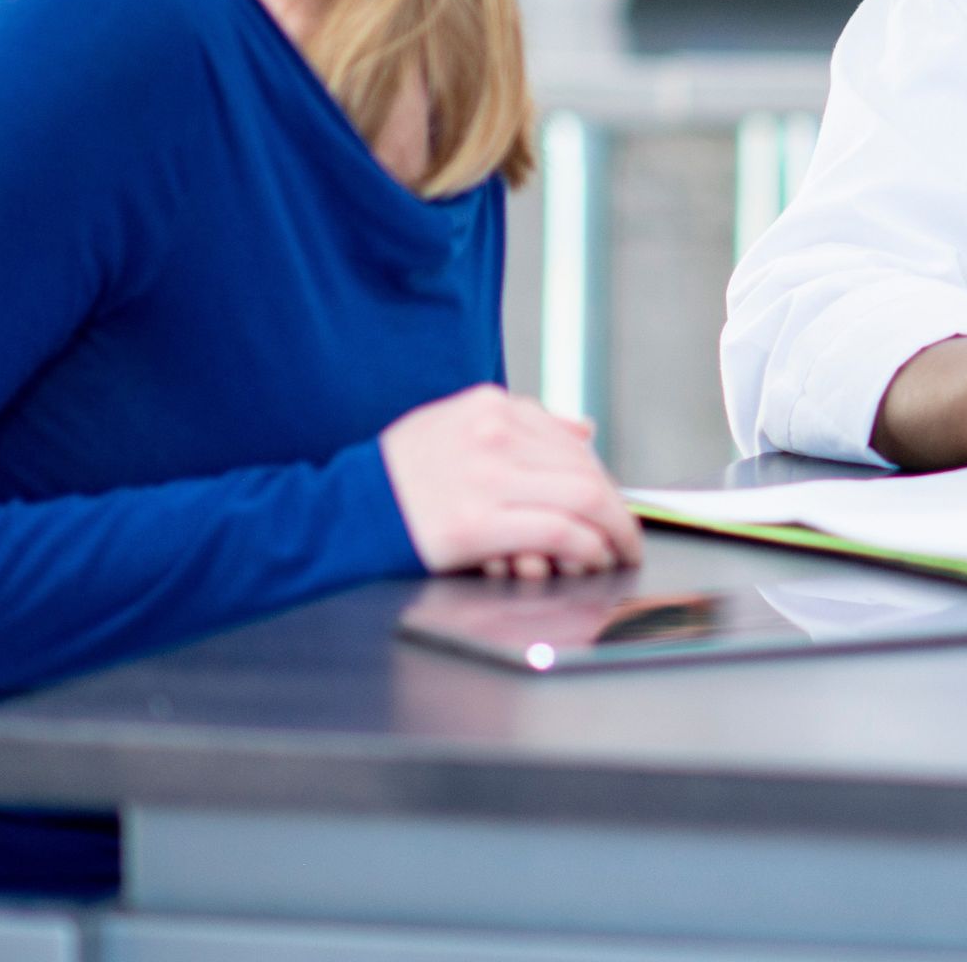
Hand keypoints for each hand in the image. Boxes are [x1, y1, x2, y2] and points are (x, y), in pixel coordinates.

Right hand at [378, 385, 643, 578]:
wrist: (340, 512)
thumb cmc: (398, 477)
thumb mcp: (453, 426)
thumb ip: (520, 426)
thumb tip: (584, 428)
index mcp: (488, 405)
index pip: (569, 439)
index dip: (601, 477)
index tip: (611, 505)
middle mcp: (492, 432)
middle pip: (584, 468)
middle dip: (616, 509)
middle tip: (627, 537)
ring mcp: (486, 476)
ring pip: (583, 498)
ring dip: (611, 532)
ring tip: (615, 554)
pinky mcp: (478, 522)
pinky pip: (559, 532)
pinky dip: (586, 549)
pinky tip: (589, 561)